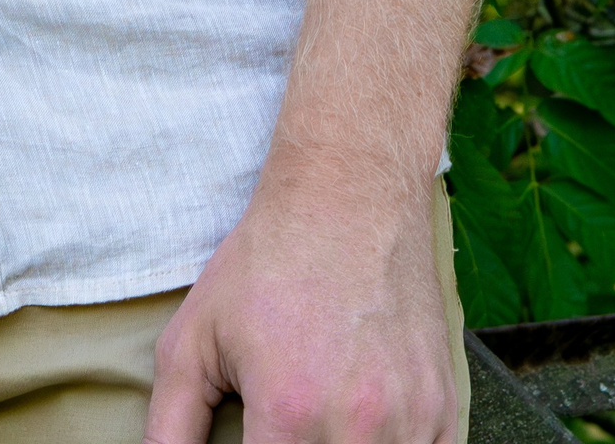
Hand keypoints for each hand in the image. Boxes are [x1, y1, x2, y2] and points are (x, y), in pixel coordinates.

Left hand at [146, 163, 457, 443]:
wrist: (349, 194)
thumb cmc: (266, 262)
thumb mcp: (193, 337)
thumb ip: (171, 424)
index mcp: (287, 411)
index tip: (253, 438)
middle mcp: (356, 426)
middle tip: (285, 422)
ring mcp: (409, 420)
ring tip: (320, 416)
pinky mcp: (443, 411)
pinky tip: (365, 427)